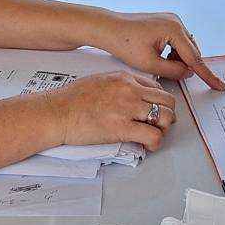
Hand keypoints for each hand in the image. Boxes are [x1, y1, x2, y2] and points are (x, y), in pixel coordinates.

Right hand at [46, 71, 176, 151]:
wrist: (57, 112)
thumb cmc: (72, 99)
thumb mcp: (100, 80)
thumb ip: (119, 85)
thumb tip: (130, 96)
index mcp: (124, 78)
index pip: (156, 88)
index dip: (159, 102)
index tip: (155, 111)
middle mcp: (130, 90)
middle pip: (167, 101)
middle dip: (167, 114)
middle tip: (159, 125)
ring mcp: (127, 108)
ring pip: (166, 117)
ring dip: (164, 129)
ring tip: (154, 135)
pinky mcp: (122, 128)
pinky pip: (153, 136)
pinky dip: (155, 143)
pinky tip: (147, 146)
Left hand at [94, 12, 224, 90]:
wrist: (108, 29)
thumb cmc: (125, 44)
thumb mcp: (150, 64)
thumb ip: (173, 71)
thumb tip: (188, 72)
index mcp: (174, 30)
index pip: (195, 58)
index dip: (207, 75)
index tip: (220, 86)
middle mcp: (176, 21)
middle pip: (191, 52)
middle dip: (184, 66)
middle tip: (167, 74)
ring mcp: (171, 20)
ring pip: (184, 47)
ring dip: (178, 59)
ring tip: (159, 65)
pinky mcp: (165, 22)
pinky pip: (177, 41)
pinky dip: (173, 52)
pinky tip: (159, 57)